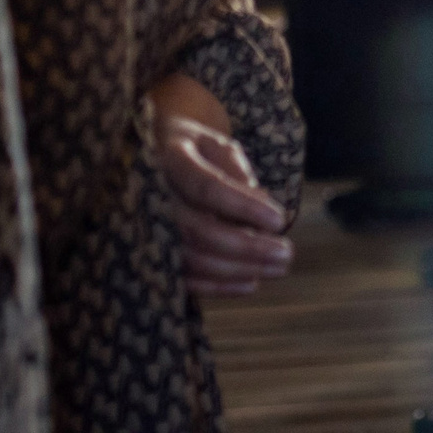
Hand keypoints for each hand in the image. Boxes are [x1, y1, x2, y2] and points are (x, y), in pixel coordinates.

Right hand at [148, 78, 291, 297]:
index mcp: (171, 160)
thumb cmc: (195, 150)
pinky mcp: (149, 254)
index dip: (243, 207)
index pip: (207, 188)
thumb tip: (261, 203)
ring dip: (238, 269)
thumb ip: (237, 170)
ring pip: (191, 258)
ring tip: (276, 268)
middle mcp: (151, 196)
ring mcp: (145, 227)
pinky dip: (217, 286)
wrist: (153, 158)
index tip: (280, 220)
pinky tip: (250, 283)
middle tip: (287, 254)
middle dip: (247, 247)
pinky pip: (181, 278)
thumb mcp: (218, 145)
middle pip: (199, 230)